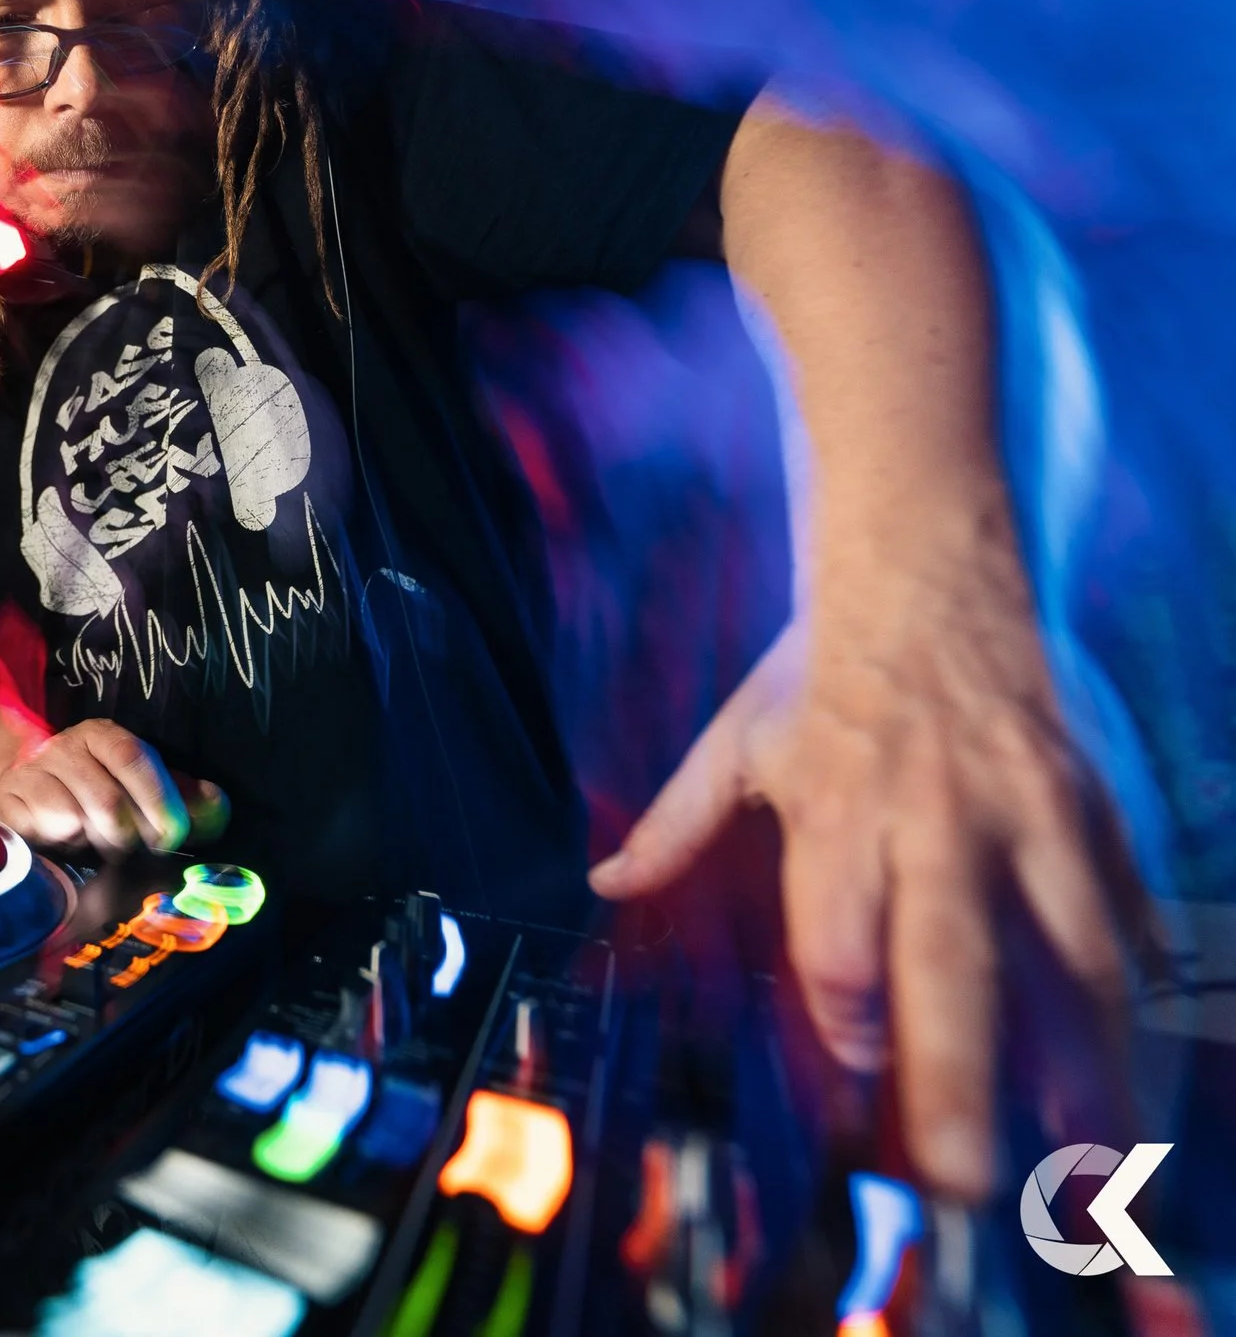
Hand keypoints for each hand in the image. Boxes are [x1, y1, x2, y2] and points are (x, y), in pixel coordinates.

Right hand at [0, 719, 226, 857]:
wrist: (23, 785)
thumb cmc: (94, 791)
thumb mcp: (140, 788)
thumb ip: (182, 799)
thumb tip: (217, 805)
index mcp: (102, 735)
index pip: (134, 757)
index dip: (158, 800)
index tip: (172, 835)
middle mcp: (63, 746)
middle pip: (107, 801)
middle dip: (124, 837)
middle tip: (125, 848)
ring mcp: (29, 772)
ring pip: (70, 819)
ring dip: (87, 843)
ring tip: (89, 842)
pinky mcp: (3, 800)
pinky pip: (35, 831)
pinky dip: (54, 846)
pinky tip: (57, 842)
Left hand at [587, 543, 1133, 1199]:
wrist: (927, 567)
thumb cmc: (818, 668)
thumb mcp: (734, 738)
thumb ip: (677, 824)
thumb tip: (609, 882)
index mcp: (841, 809)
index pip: (839, 942)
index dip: (842, 1015)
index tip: (851, 1069)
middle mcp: (939, 822)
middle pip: (947, 968)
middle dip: (953, 1078)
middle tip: (955, 1176)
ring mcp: (1030, 817)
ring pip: (1066, 953)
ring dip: (1080, 1058)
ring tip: (1087, 1152)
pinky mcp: (1090, 809)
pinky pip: (1124, 908)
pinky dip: (1133, 982)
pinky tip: (1134, 1054)